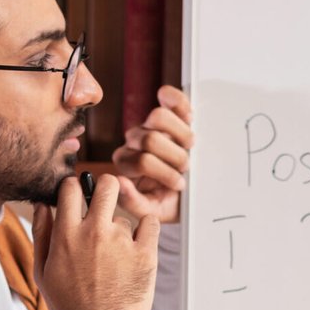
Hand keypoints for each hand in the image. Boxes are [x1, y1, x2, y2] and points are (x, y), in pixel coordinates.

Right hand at [32, 173, 159, 309]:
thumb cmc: (69, 304)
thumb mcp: (43, 271)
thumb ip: (42, 233)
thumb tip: (43, 204)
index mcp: (67, 234)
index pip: (71, 188)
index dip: (75, 187)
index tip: (79, 195)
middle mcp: (94, 233)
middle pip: (107, 184)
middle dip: (106, 187)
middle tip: (106, 199)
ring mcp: (122, 242)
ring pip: (126, 216)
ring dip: (122, 229)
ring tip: (116, 258)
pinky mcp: (145, 254)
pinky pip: (151, 223)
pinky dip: (147, 229)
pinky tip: (138, 245)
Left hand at [112, 84, 192, 224]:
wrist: (185, 195)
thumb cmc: (166, 202)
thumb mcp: (150, 210)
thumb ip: (132, 202)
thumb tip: (119, 181)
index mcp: (126, 162)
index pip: (142, 160)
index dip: (164, 174)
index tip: (178, 185)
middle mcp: (135, 140)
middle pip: (151, 139)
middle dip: (175, 159)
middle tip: (185, 169)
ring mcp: (153, 125)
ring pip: (159, 117)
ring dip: (181, 137)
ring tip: (189, 150)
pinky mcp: (172, 113)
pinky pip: (171, 98)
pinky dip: (178, 101)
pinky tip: (188, 116)